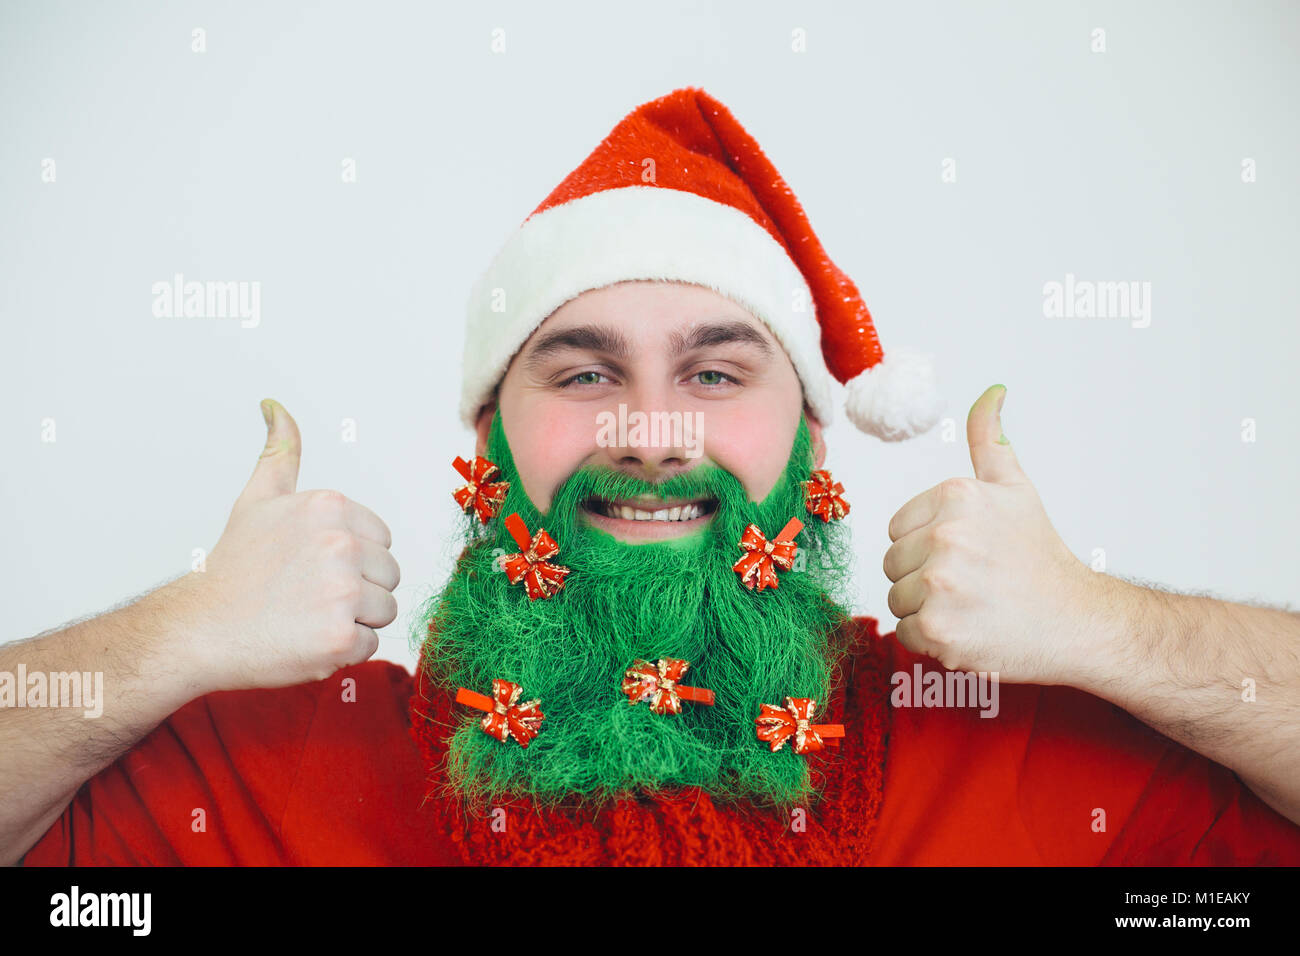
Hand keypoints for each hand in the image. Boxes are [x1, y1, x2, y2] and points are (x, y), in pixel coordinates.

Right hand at [172, 400, 399, 692]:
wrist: (197, 628)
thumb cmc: (233, 568)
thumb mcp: (259, 499)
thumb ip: (280, 452)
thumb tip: (276, 406)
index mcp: (330, 508)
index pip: (382, 542)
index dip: (353, 559)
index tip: (312, 566)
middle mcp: (340, 544)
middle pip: (389, 577)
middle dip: (357, 591)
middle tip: (306, 595)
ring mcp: (342, 592)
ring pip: (384, 612)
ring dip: (352, 621)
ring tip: (305, 616)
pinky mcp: (339, 638)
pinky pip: (370, 645)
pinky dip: (341, 651)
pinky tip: (303, 639)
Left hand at [882, 385, 1107, 682]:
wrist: (1076, 620)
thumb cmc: (1040, 558)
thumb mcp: (1015, 488)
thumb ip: (990, 440)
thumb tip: (991, 391)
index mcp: (956, 496)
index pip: (897, 529)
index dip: (927, 546)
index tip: (967, 555)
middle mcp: (945, 536)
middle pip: (893, 564)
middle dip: (924, 577)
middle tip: (972, 583)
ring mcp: (940, 584)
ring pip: (896, 598)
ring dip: (926, 608)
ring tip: (972, 605)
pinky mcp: (937, 629)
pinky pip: (905, 631)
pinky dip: (932, 639)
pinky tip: (969, 629)